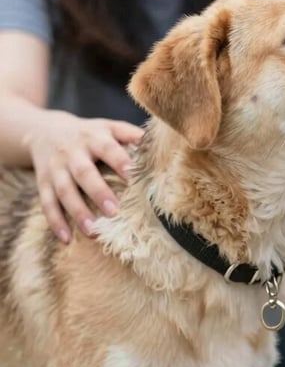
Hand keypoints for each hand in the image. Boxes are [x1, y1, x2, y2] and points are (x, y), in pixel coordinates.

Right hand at [24, 112, 144, 241]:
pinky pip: (47, 203)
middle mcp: (73, 152)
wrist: (46, 131)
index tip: (132, 176)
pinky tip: (66, 238)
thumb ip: (132, 135)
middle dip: (98, 192)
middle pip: (84, 173)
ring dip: (77, 212)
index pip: (108, 149)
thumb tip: (160, 142)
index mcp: (94, 137)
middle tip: (114, 212)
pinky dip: (55, 222)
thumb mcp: (110, 127)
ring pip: (64, 191)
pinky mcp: (43, 183)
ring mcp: (56, 168)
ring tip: (92, 230)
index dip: (120, 161)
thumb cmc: (90, 133)